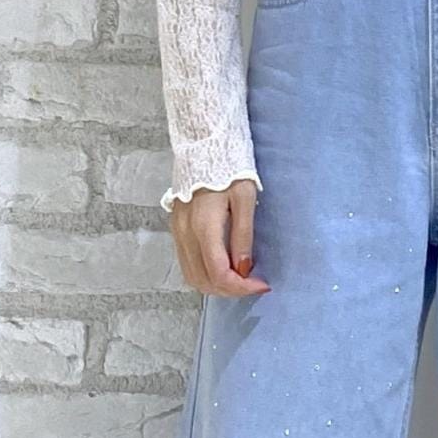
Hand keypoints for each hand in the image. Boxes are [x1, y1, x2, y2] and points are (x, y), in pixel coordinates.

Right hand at [169, 177, 268, 296]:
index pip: (219, 273)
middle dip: (230, 291)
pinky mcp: (176, 230)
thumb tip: (243, 268)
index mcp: (204, 227)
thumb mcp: (245, 198)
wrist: (203, 147)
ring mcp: (177, 232)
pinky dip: (205, 275)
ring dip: (216, 286)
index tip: (261, 284)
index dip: (241, 287)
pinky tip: (223, 269)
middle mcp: (186, 234)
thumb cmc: (230, 169)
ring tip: (239, 280)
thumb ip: (243, 235)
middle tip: (252, 285)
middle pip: (203, 280)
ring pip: (192, 277)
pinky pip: (187, 264)